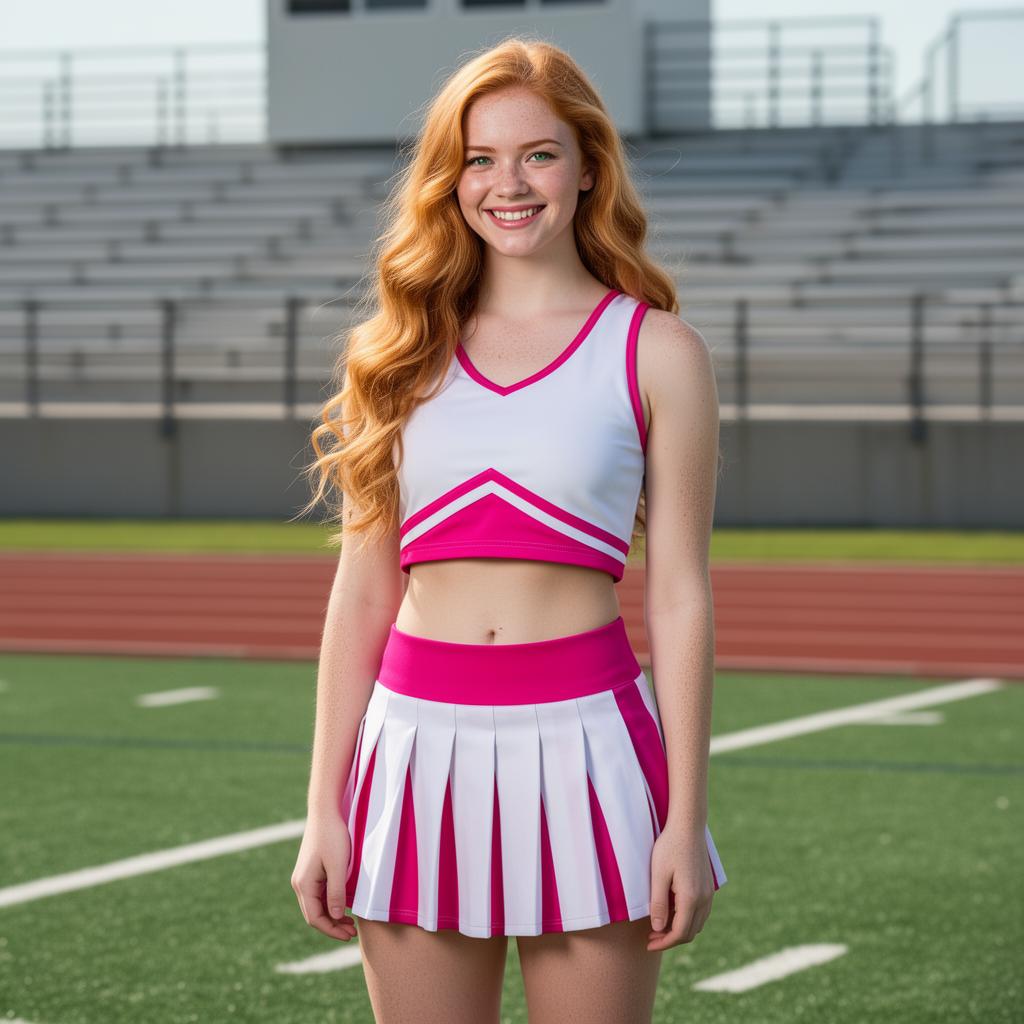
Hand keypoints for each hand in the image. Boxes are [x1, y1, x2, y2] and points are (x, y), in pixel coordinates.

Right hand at [291, 811, 357, 941]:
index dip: (331, 930)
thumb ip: (336, 892)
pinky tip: (343, 905)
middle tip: (352, 932)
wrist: (325, 812)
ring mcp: (304, 877)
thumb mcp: (338, 866)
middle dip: (332, 926)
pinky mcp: (311, 871)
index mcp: (303, 884)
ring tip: (350, 922)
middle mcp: (300, 883)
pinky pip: (318, 895)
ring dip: (331, 916)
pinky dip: (330, 904)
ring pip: (316, 906)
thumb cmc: (333, 836)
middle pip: (314, 914)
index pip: (315, 918)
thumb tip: (334, 917)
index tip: (349, 935)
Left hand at [646, 823, 715, 951]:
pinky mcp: (709, 887)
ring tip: (659, 926)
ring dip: (680, 930)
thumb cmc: (669, 847)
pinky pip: (701, 913)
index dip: (664, 942)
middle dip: (670, 939)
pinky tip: (672, 912)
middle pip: (690, 932)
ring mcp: (709, 893)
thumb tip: (658, 928)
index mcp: (691, 898)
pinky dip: (688, 920)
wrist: (688, 827)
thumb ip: (659, 903)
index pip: (680, 933)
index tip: (648, 943)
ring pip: (697, 924)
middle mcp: (704, 899)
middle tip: (651, 936)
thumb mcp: (658, 874)